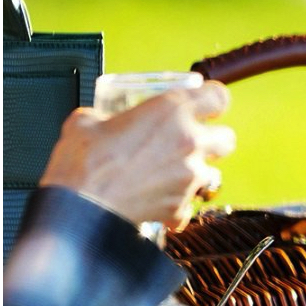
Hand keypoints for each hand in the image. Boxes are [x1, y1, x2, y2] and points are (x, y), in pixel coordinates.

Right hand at [39, 82, 235, 229]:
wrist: (79, 209)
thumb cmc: (81, 164)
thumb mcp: (85, 122)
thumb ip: (105, 116)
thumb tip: (101, 121)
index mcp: (170, 111)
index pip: (217, 96)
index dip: (212, 101)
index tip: (205, 105)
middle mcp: (188, 141)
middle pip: (227, 137)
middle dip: (212, 140)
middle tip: (189, 143)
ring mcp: (189, 175)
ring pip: (212, 172)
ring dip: (195, 173)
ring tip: (167, 175)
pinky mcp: (181, 205)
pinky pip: (188, 205)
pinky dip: (175, 205)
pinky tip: (155, 201)